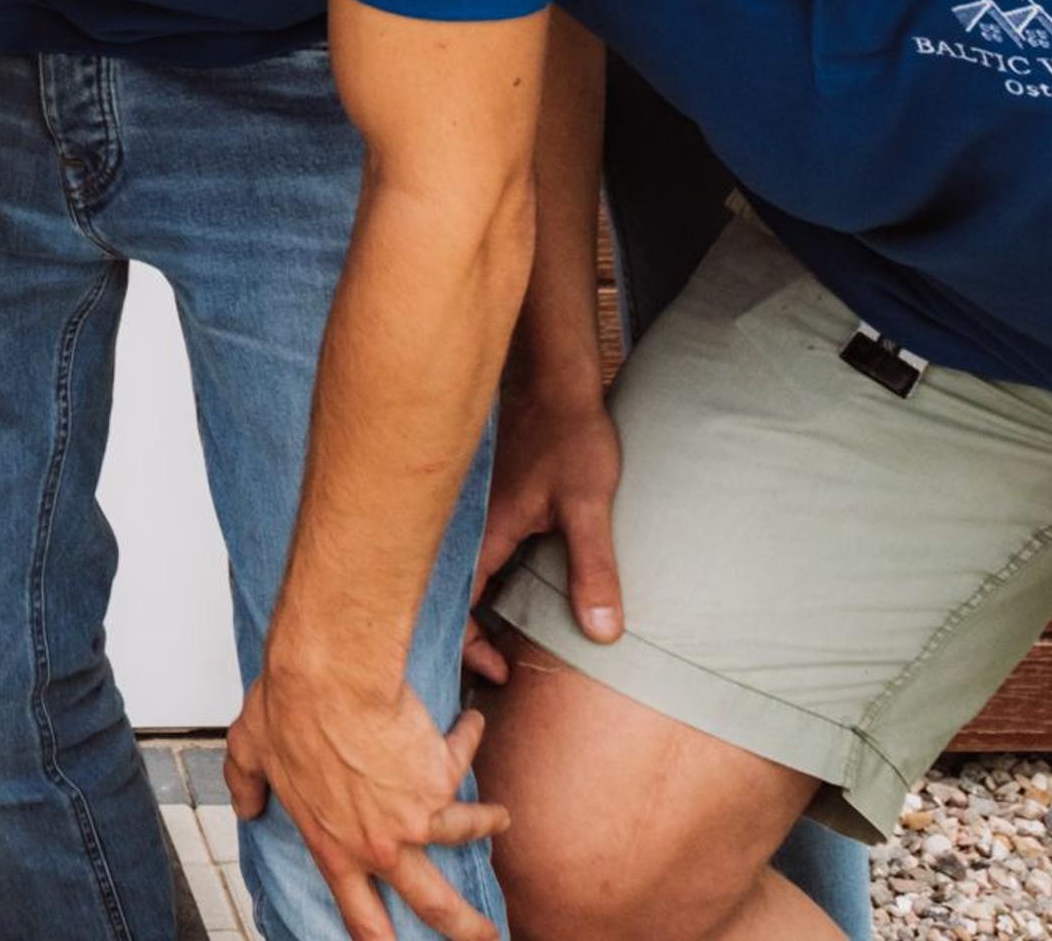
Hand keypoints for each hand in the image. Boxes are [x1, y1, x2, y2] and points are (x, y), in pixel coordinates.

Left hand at [224, 667, 506, 940]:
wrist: (329, 677)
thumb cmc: (287, 709)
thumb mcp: (250, 753)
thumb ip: (247, 786)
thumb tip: (246, 804)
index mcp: (335, 848)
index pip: (362, 918)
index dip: (381, 940)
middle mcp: (382, 844)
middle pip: (436, 905)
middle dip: (467, 928)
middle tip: (486, 936)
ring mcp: (417, 815)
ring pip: (467, 833)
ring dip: (488, 823)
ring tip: (498, 819)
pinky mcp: (442, 774)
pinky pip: (464, 755)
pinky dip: (469, 737)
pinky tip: (472, 724)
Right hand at [462, 378, 618, 686]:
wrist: (556, 379)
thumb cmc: (572, 437)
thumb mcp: (589, 505)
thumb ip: (593, 568)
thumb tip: (603, 634)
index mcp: (485, 533)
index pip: (458, 608)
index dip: (470, 649)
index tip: (502, 673)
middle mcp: (470, 525)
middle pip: (449, 594)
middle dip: (466, 637)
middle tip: (497, 667)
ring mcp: (475, 510)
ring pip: (458, 572)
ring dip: (473, 609)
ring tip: (500, 640)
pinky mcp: (488, 498)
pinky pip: (472, 550)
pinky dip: (481, 580)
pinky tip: (509, 589)